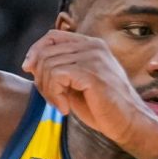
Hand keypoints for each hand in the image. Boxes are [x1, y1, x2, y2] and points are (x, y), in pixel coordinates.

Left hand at [22, 31, 157, 150]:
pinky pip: (57, 76)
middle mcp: (92, 46)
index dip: (35, 51)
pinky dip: (55, 95)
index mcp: (90, 45)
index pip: (52, 36)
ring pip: (49, 65)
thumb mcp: (75, 84)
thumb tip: (30, 64)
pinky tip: (65, 108)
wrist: (128, 122)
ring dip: (48, 90)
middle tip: (52, 98)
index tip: (29, 69)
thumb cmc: (102, 107)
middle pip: (46, 52)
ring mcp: (94, 57)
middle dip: (40, 78)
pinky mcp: (92, 73)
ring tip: (60, 104)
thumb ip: (58, 71)